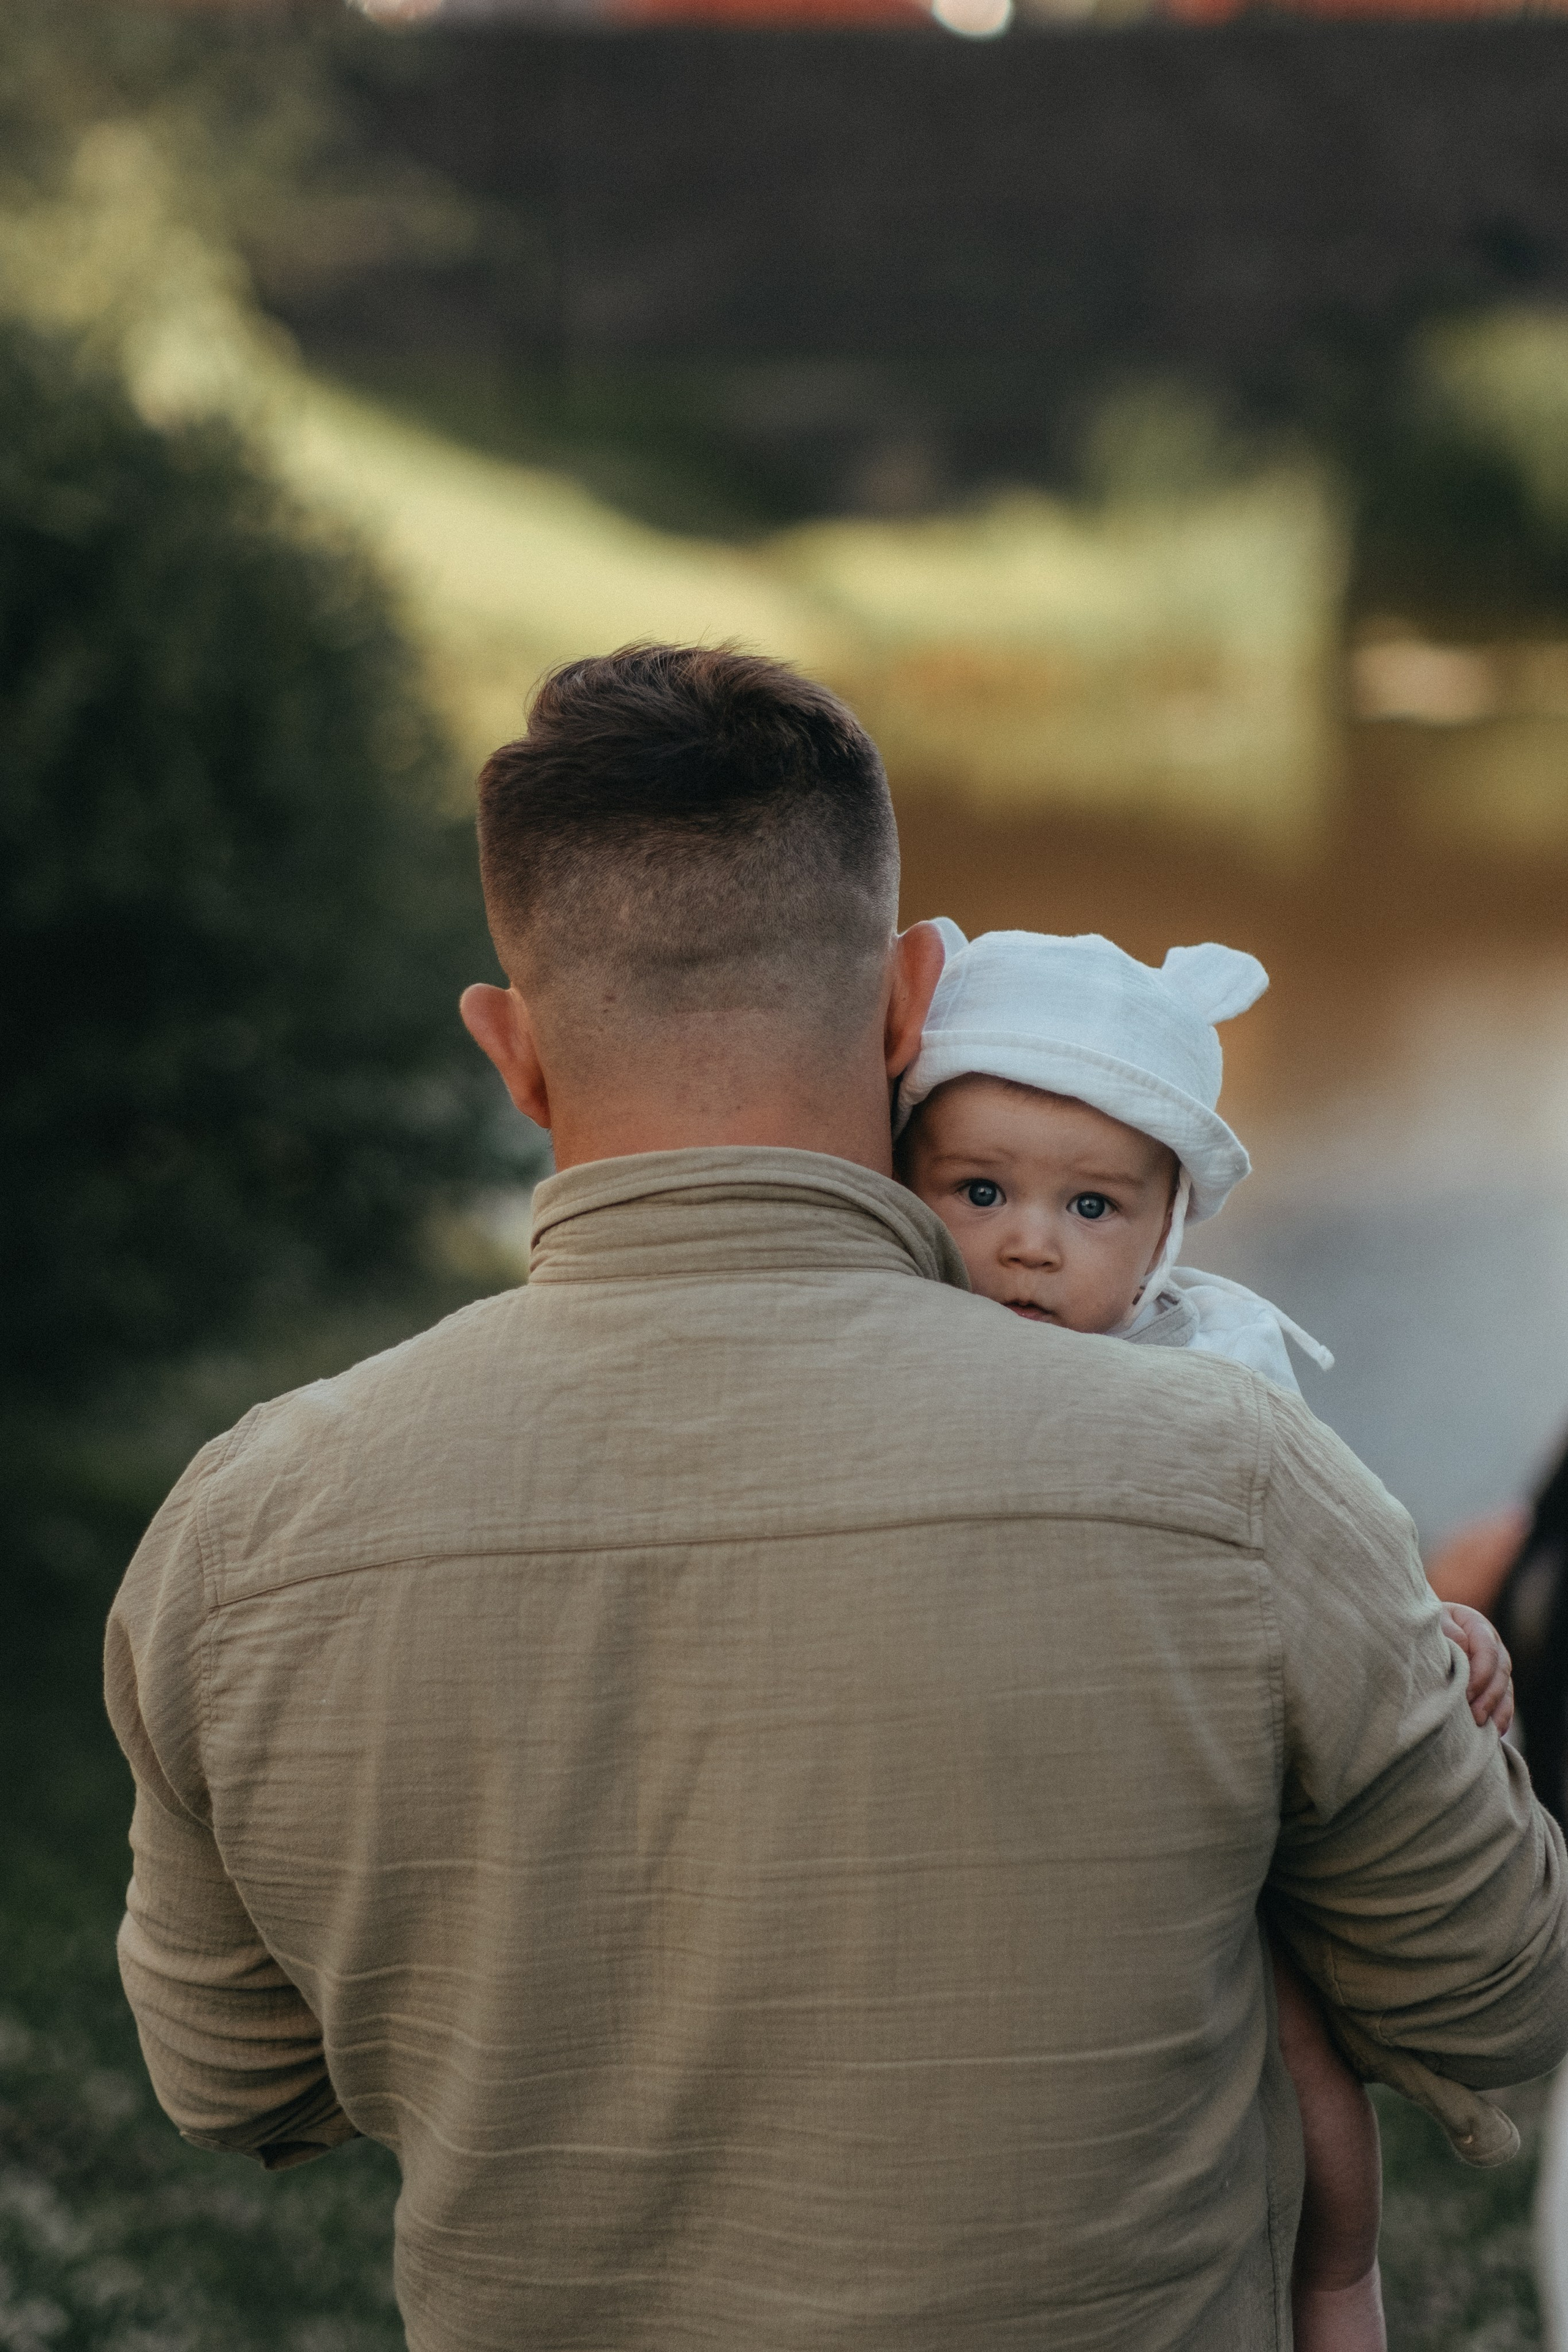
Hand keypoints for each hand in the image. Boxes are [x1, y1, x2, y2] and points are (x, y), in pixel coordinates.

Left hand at [1440, 1602, 1513, 1735]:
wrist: (1429, 1630)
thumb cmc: (1429, 1626)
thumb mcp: (1435, 1620)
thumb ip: (1449, 1630)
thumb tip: (1462, 1647)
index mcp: (1478, 1627)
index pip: (1487, 1651)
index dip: (1480, 1674)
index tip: (1466, 1694)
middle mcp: (1493, 1646)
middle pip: (1500, 1673)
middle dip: (1489, 1697)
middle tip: (1475, 1717)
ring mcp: (1497, 1666)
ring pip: (1506, 1690)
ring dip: (1496, 1710)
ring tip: (1482, 1727)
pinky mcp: (1495, 1684)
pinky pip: (1505, 1702)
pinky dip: (1501, 1717)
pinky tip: (1495, 1732)